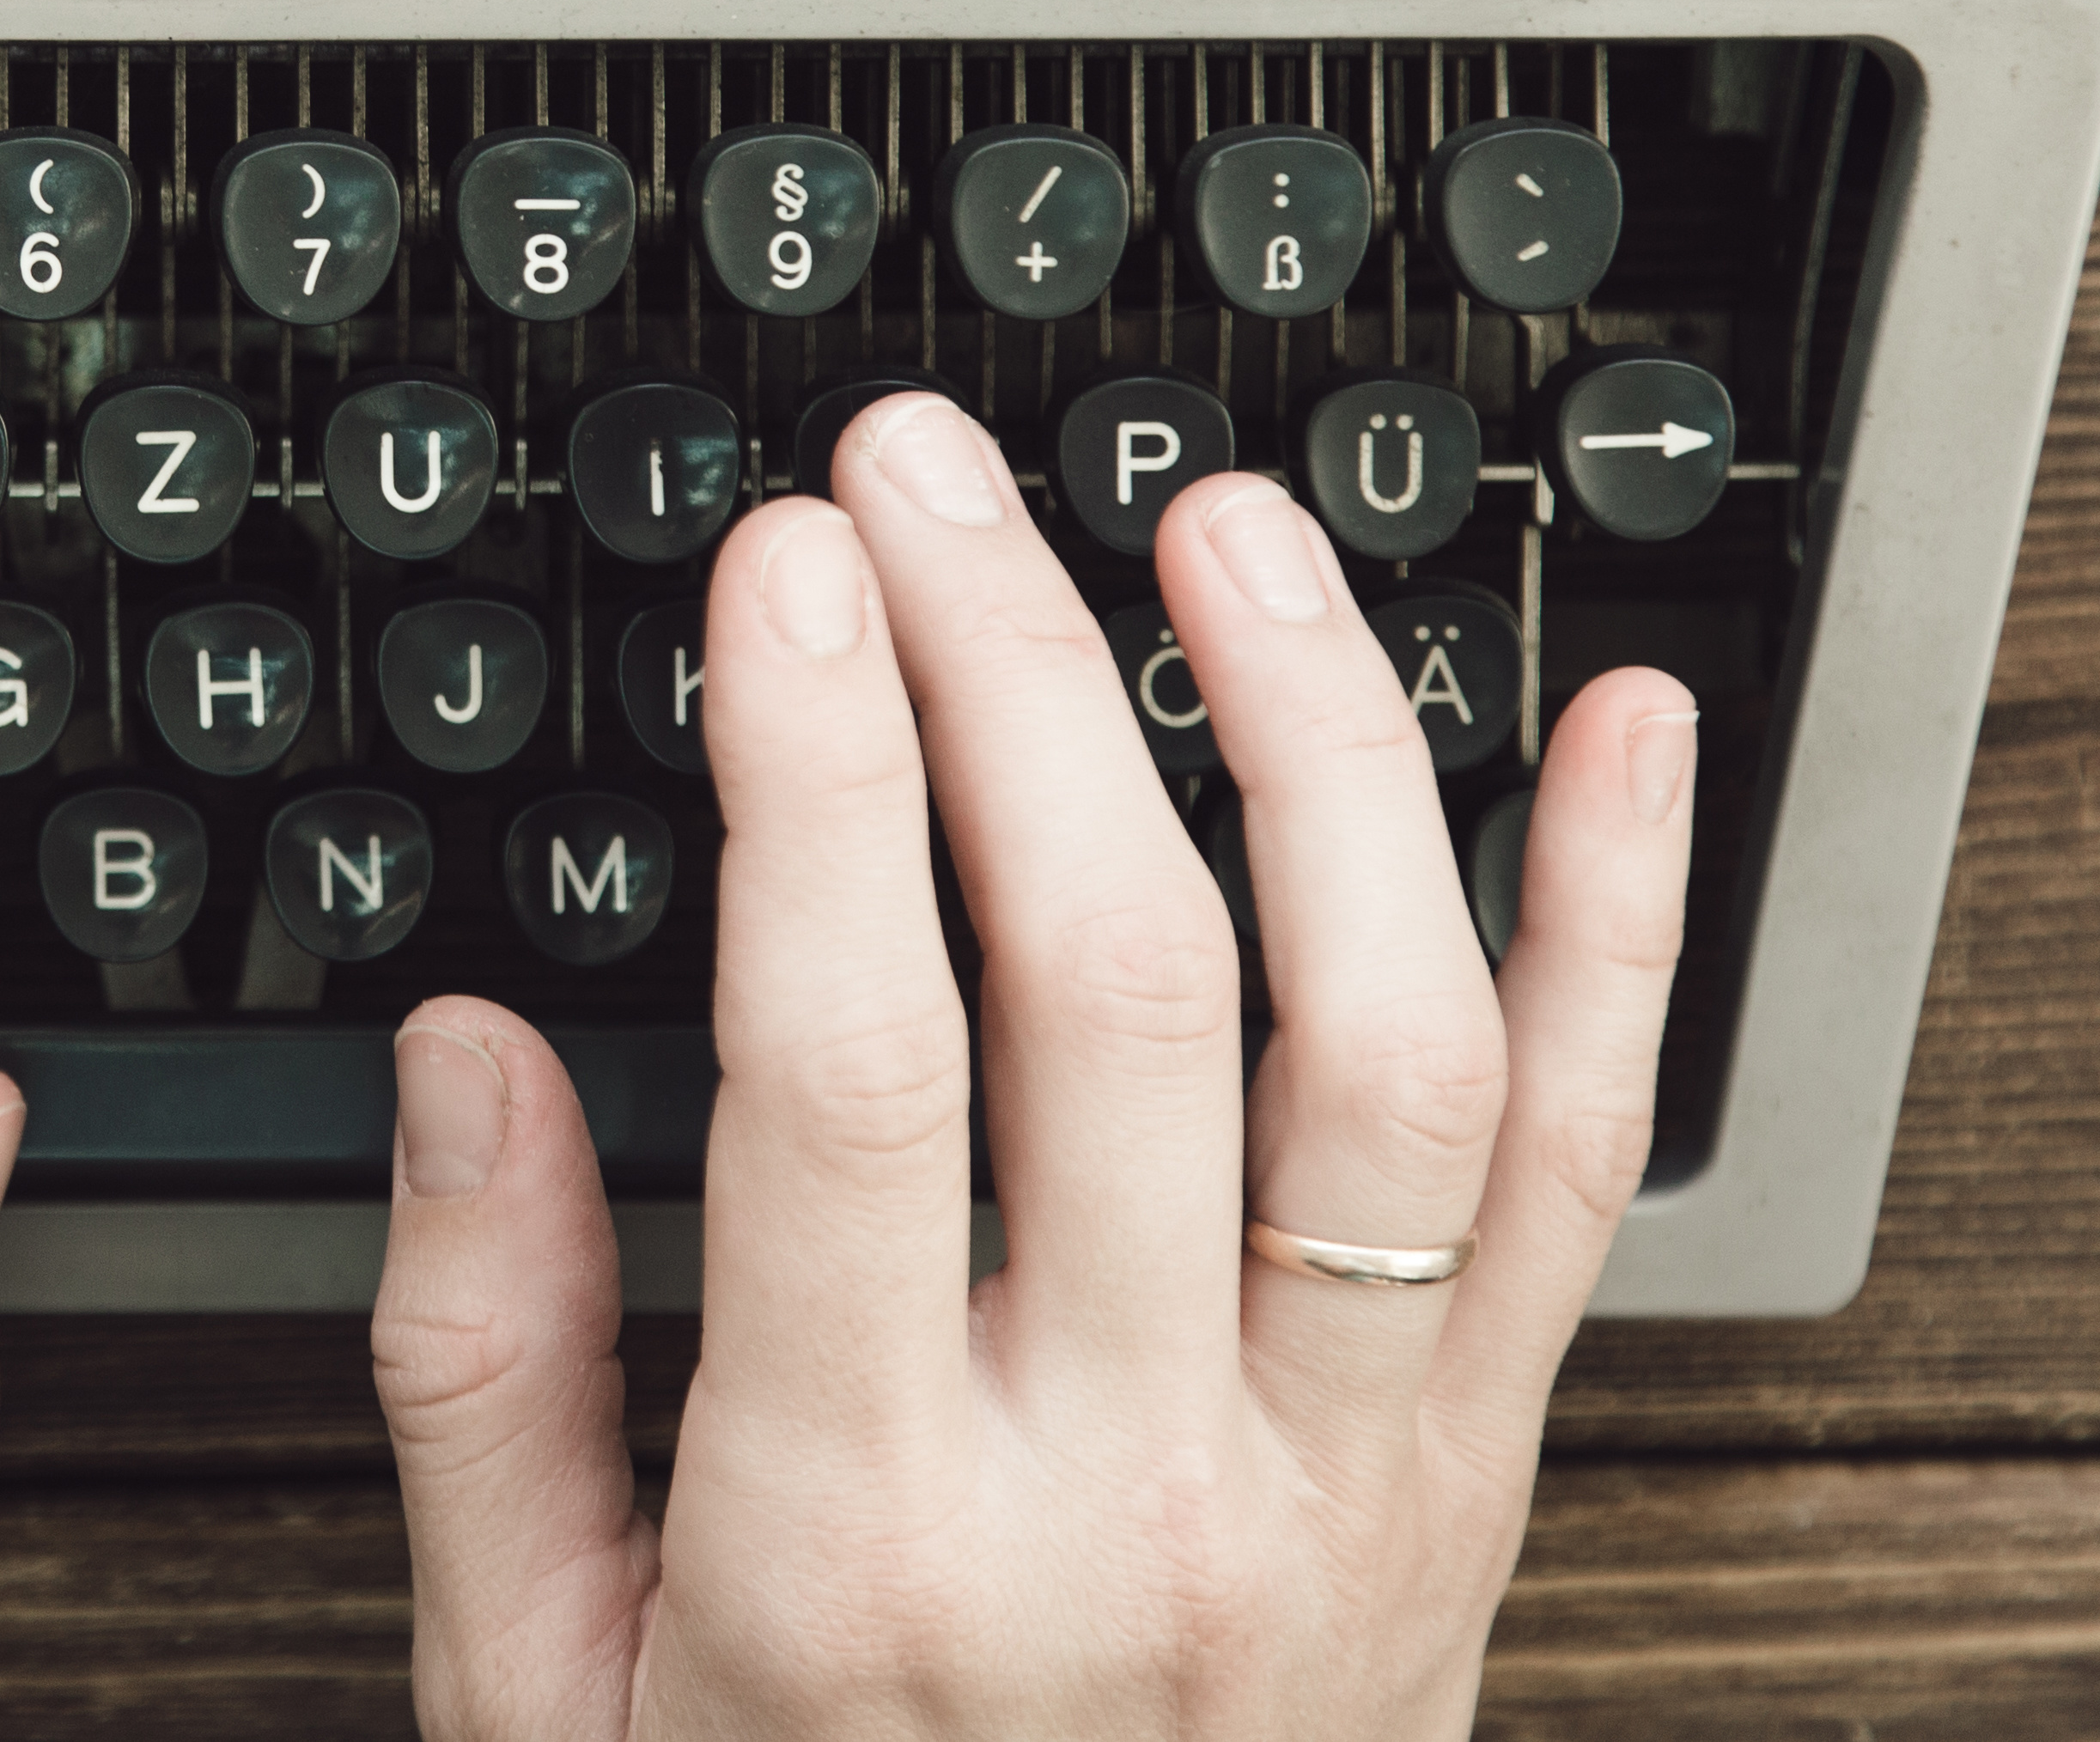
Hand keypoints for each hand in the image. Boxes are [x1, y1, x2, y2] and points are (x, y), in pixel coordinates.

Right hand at [373, 392, 1695, 1739]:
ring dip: (1324, 744)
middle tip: (928, 480)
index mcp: (862, 1545)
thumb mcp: (533, 1702)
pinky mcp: (1482, 1485)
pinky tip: (1628, 731)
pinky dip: (1632, 937)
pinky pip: (1597, 1178)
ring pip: (1399, 1048)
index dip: (822, 775)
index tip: (783, 570)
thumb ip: (483, 1372)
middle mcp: (1140, 1501)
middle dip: (1017, 674)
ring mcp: (1352, 1489)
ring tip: (1221, 531)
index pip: (853, 1072)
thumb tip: (467, 1058)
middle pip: (1119, 992)